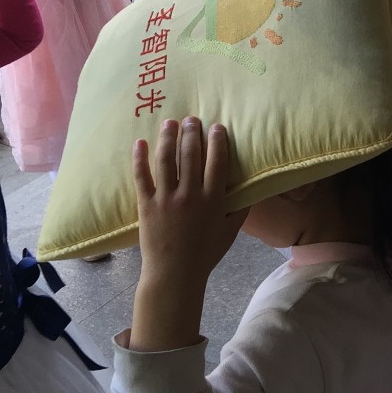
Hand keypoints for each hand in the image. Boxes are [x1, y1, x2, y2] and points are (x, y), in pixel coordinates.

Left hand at [133, 118, 246, 289]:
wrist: (174, 273)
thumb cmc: (206, 253)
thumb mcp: (231, 232)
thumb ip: (241, 208)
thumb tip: (252, 188)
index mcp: (213, 200)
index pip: (216, 162)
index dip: (217, 141)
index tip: (216, 127)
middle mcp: (190, 195)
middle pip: (190, 155)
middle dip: (192, 132)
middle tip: (192, 118)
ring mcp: (166, 198)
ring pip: (166, 160)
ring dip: (168, 137)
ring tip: (170, 122)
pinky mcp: (146, 204)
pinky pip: (141, 176)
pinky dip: (139, 158)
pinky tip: (140, 142)